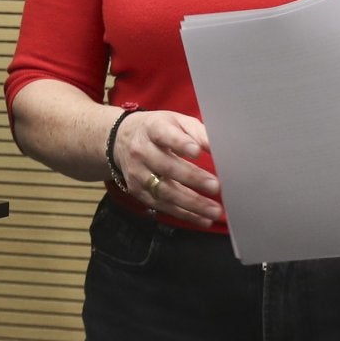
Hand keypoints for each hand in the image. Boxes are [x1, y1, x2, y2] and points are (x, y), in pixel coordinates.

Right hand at [114, 108, 221, 227]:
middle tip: (215, 186)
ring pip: (164, 191)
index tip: (197, 151)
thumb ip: (197, 132)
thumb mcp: (176, 121)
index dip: (180, 144)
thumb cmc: (159, 129)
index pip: (164, 135)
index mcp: (152, 129)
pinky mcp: (137, 191)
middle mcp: (141, 151)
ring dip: (191, 203)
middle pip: (166, 167)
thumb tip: (217, 147)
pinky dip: (184, 214)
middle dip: (192, 178)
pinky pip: (162, 206)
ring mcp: (138, 173)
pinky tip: (203, 219)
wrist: (122, 139)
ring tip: (214, 210)